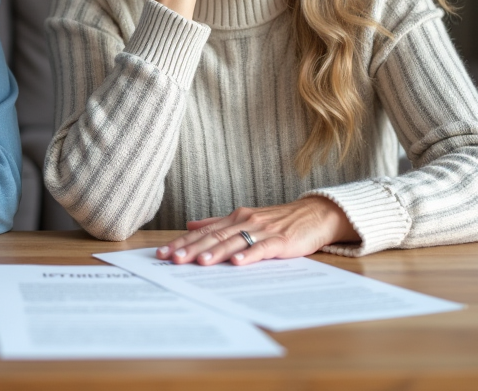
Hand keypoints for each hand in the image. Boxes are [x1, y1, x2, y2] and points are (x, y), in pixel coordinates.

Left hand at [154, 197, 359, 266]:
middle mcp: (245, 221)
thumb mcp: (245, 219)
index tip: (163, 253)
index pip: (204, 232)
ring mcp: (263, 230)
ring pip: (234, 241)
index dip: (182, 242)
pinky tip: (237, 263)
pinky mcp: (281, 240)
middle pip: (214, 237)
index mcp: (235, 218)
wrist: (314, 214)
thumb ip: (217, 223)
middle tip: (172, 260)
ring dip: (216, 252)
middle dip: (191, 249)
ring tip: (199, 262)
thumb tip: (190, 226)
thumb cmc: (278, 220)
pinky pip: (262, 248)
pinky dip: (249, 255)